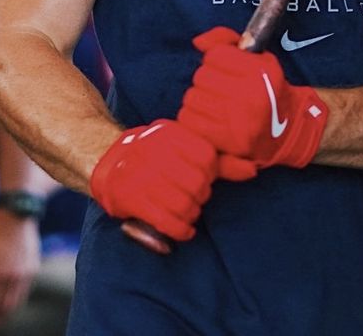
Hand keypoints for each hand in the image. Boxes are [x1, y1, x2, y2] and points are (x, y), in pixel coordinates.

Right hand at [90, 118, 255, 242]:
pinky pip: (164, 220)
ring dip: (190, 216)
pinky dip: (179, 231)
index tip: (202, 180)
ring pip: (182, 204)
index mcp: (170, 132)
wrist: (109, 164)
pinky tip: (183, 230)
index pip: (206, 158)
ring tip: (188, 215)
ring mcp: (140, 173)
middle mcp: (153, 149)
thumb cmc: (157, 157)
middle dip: (200, 197)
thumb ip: (220, 161)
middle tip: (195, 200)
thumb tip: (253, 170)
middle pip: (196, 183)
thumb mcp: (185, 149)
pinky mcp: (130, 197)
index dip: (209, 175)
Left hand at [178, 27, 328, 168]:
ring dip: (199, 98)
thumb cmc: (267, 90)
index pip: (215, 55)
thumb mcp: (258, 58)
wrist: (286, 132)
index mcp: (261, 72)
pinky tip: (208, 117)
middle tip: (220, 86)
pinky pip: (190, 121)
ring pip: (192, 98)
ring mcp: (239, 121)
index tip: (226, 67)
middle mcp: (251, 96)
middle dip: (208, 78)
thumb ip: (226, 40)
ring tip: (214, 101)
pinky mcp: (227, 141)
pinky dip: (194, 117)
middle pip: (202, 76)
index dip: (217, 58)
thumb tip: (198, 42)